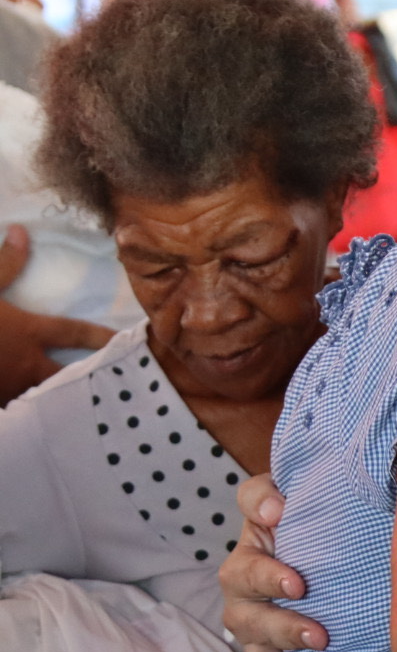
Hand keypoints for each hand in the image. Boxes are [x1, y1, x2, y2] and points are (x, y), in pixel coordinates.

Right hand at [0, 224, 115, 405]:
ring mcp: (8, 389)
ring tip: (84, 405)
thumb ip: (6, 263)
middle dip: (92, 380)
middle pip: (69, 375)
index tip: (129, 340)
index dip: (102, 336)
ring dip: (63, 400)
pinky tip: (35, 419)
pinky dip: (29, 415)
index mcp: (28, 332)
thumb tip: (22, 232)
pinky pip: (16, 413)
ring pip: (45, 398)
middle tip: (115, 384)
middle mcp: (25, 364)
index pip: (75, 332)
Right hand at [219, 472, 326, 651]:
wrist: (316, 540)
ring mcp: (256, 634)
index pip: (247, 565)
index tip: (299, 584)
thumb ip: (272, 493)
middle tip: (319, 636)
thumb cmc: (303, 517)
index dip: (268, 575)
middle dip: (283, 630)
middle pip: (249, 620)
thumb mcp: (289, 495)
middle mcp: (245, 600)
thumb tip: (277, 506)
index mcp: (251, 558)